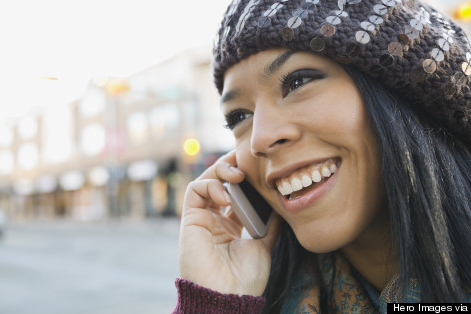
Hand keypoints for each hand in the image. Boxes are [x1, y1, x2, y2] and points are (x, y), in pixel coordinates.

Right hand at [178, 150, 280, 296]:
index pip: (235, 194)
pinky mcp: (190, 219)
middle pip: (219, 183)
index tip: (259, 167)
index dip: (244, 178)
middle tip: (246, 159)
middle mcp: (214, 220)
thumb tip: (280, 204)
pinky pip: (194, 190)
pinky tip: (226, 193)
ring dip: (221, 171)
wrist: (228, 295)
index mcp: (230, 227)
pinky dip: (210, 184)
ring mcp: (201, 219)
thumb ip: (269, 224)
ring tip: (238, 174)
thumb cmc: (245, 278)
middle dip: (232, 166)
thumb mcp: (264, 245)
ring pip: (205, 181)